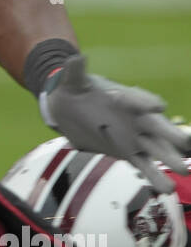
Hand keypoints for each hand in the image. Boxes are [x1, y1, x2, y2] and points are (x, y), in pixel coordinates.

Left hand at [41, 54, 190, 193]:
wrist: (67, 109)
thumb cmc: (73, 90)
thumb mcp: (71, 81)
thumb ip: (74, 72)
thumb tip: (76, 56)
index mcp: (123, 97)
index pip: (138, 98)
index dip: (146, 101)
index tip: (158, 105)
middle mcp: (134, 118)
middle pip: (155, 125)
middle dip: (169, 134)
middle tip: (184, 142)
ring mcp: (133, 137)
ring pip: (155, 149)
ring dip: (168, 160)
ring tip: (183, 171)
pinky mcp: (127, 153)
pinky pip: (143, 166)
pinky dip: (155, 177)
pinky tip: (168, 189)